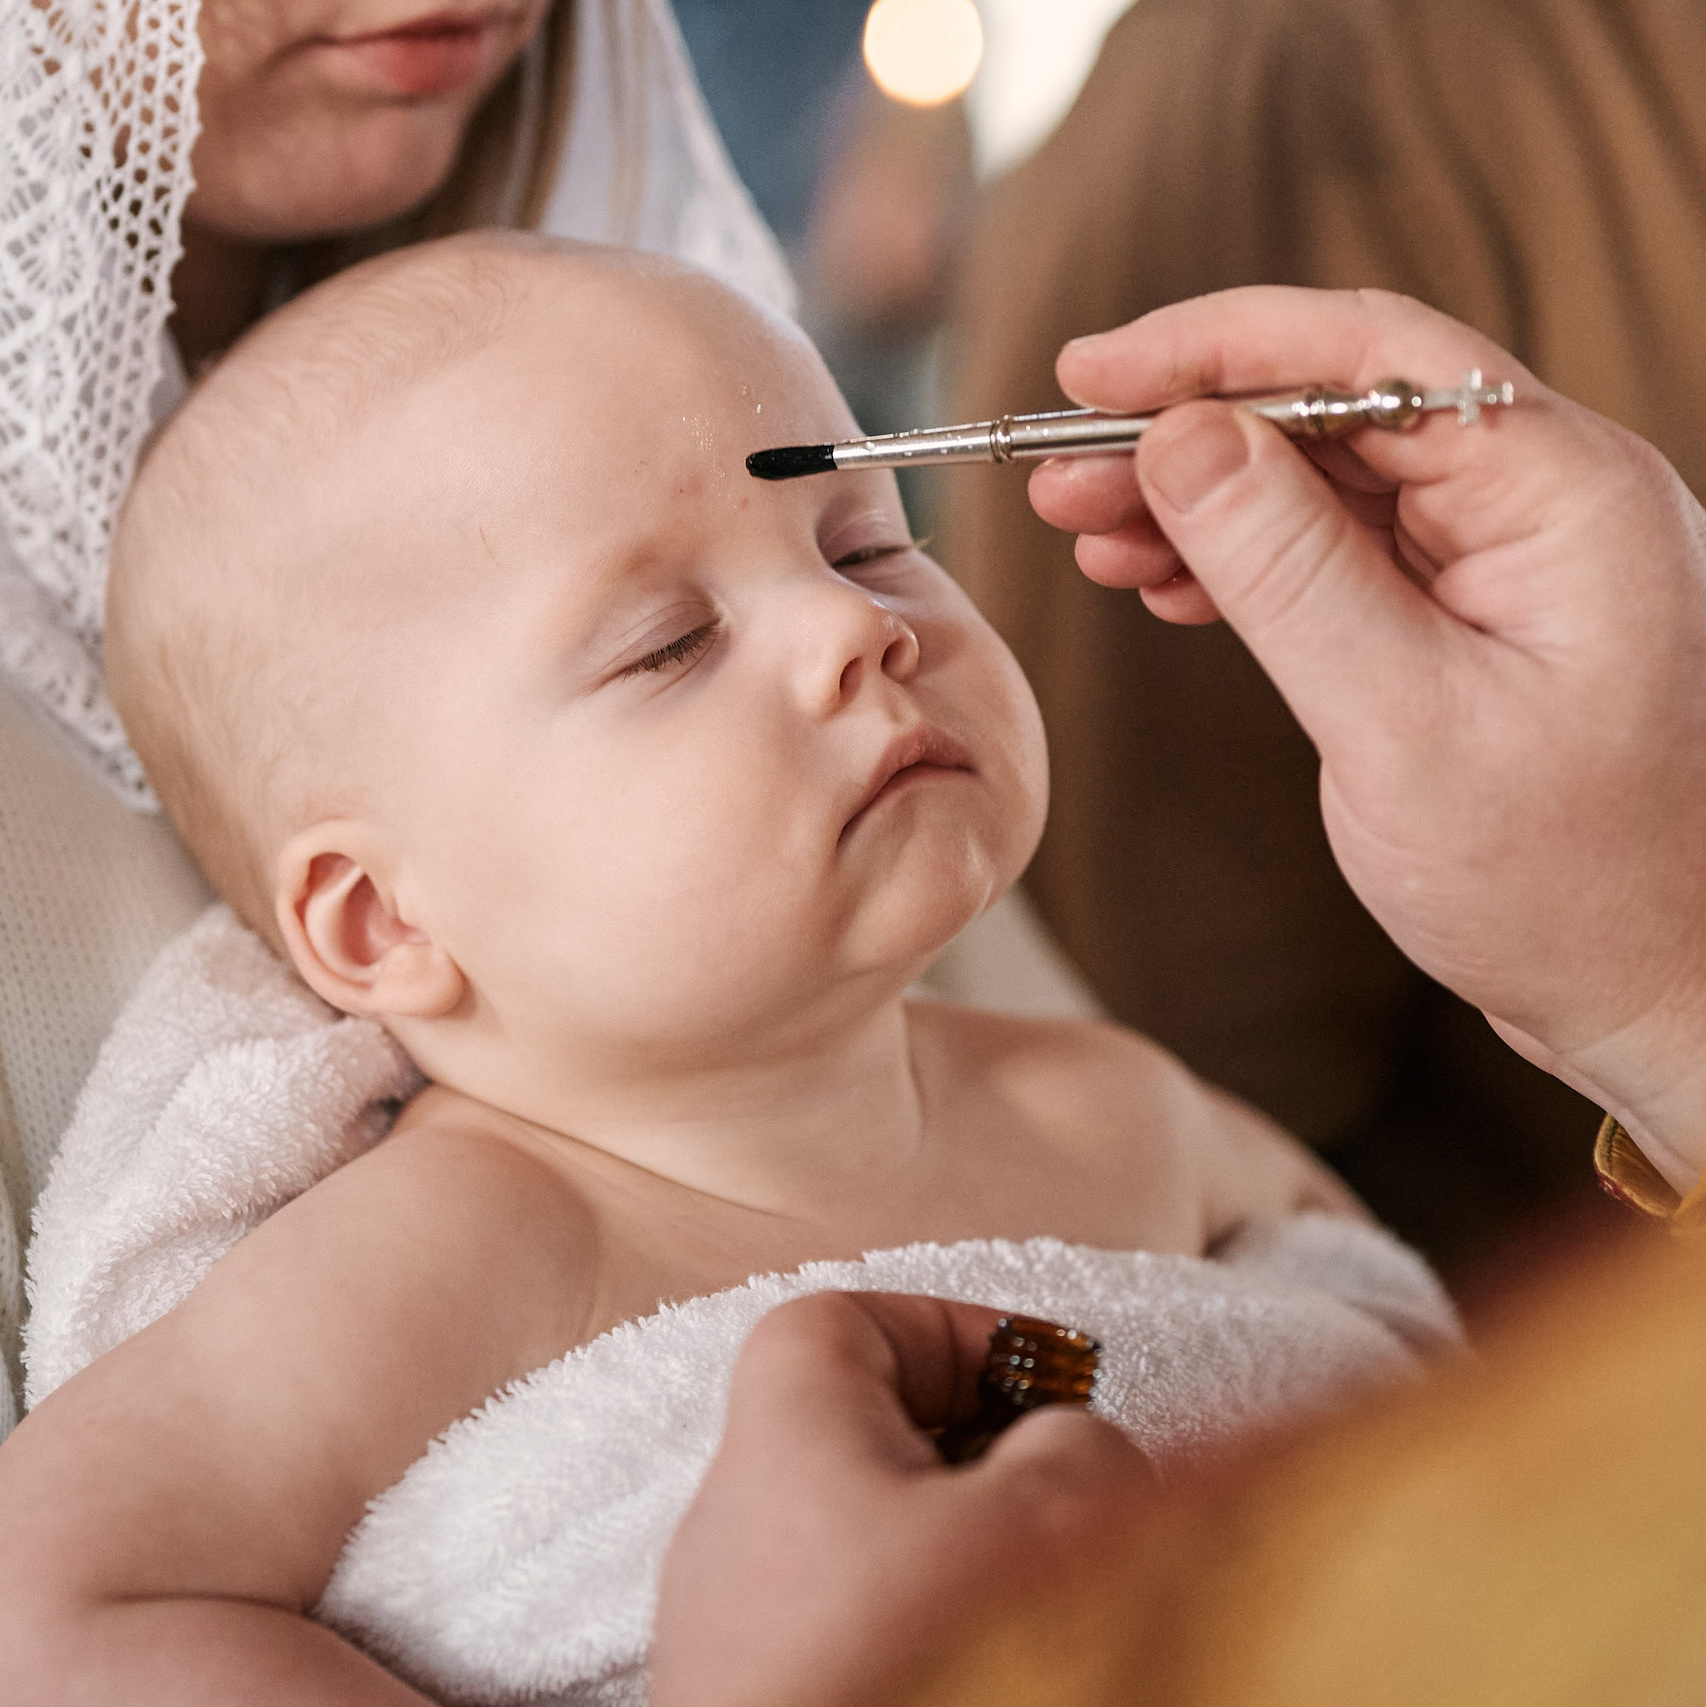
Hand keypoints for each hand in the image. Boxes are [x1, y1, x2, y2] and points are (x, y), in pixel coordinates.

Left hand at [649, 1292, 1156, 1706]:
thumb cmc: (912, 1670)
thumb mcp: (1045, 1519)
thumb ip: (1075, 1446)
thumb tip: (1069, 1449)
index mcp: (781, 1437)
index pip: (843, 1321)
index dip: (952, 1329)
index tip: (1048, 1382)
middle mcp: (736, 1525)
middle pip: (867, 1440)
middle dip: (984, 1463)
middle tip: (1068, 1506)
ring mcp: (736, 1636)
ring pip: (872, 1552)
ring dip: (969, 1565)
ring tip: (1051, 1606)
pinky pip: (858, 1637)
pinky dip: (931, 1636)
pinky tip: (1003, 1665)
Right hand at [1029, 287, 1705, 1190]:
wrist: (1653, 993)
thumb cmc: (1565, 884)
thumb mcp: (1402, 725)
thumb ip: (1286, 570)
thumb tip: (1183, 437)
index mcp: (1563, 493)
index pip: (1370, 354)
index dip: (1216, 345)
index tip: (1092, 369)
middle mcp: (1546, 501)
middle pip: (1337, 411)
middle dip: (1187, 432)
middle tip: (1062, 473)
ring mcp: (1511, 560)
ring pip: (1327, 483)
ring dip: (1201, 500)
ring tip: (1090, 533)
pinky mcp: (1475, 618)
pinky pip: (1343, 555)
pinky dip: (1245, 563)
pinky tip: (1167, 582)